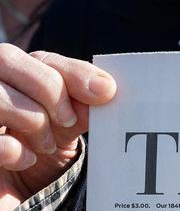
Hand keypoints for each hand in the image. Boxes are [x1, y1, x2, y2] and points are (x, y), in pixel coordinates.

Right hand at [0, 43, 115, 209]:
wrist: (16, 188)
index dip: (74, 72)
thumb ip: (81, 103)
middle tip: (70, 119)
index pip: (40, 58)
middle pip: (9, 60)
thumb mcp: (65, 122)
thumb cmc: (41, 145)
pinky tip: (27, 159)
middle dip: (50, 89)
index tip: (105, 92)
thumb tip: (103, 89)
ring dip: (34, 120)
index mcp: (14, 74)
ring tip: (48, 144)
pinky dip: (13, 149)